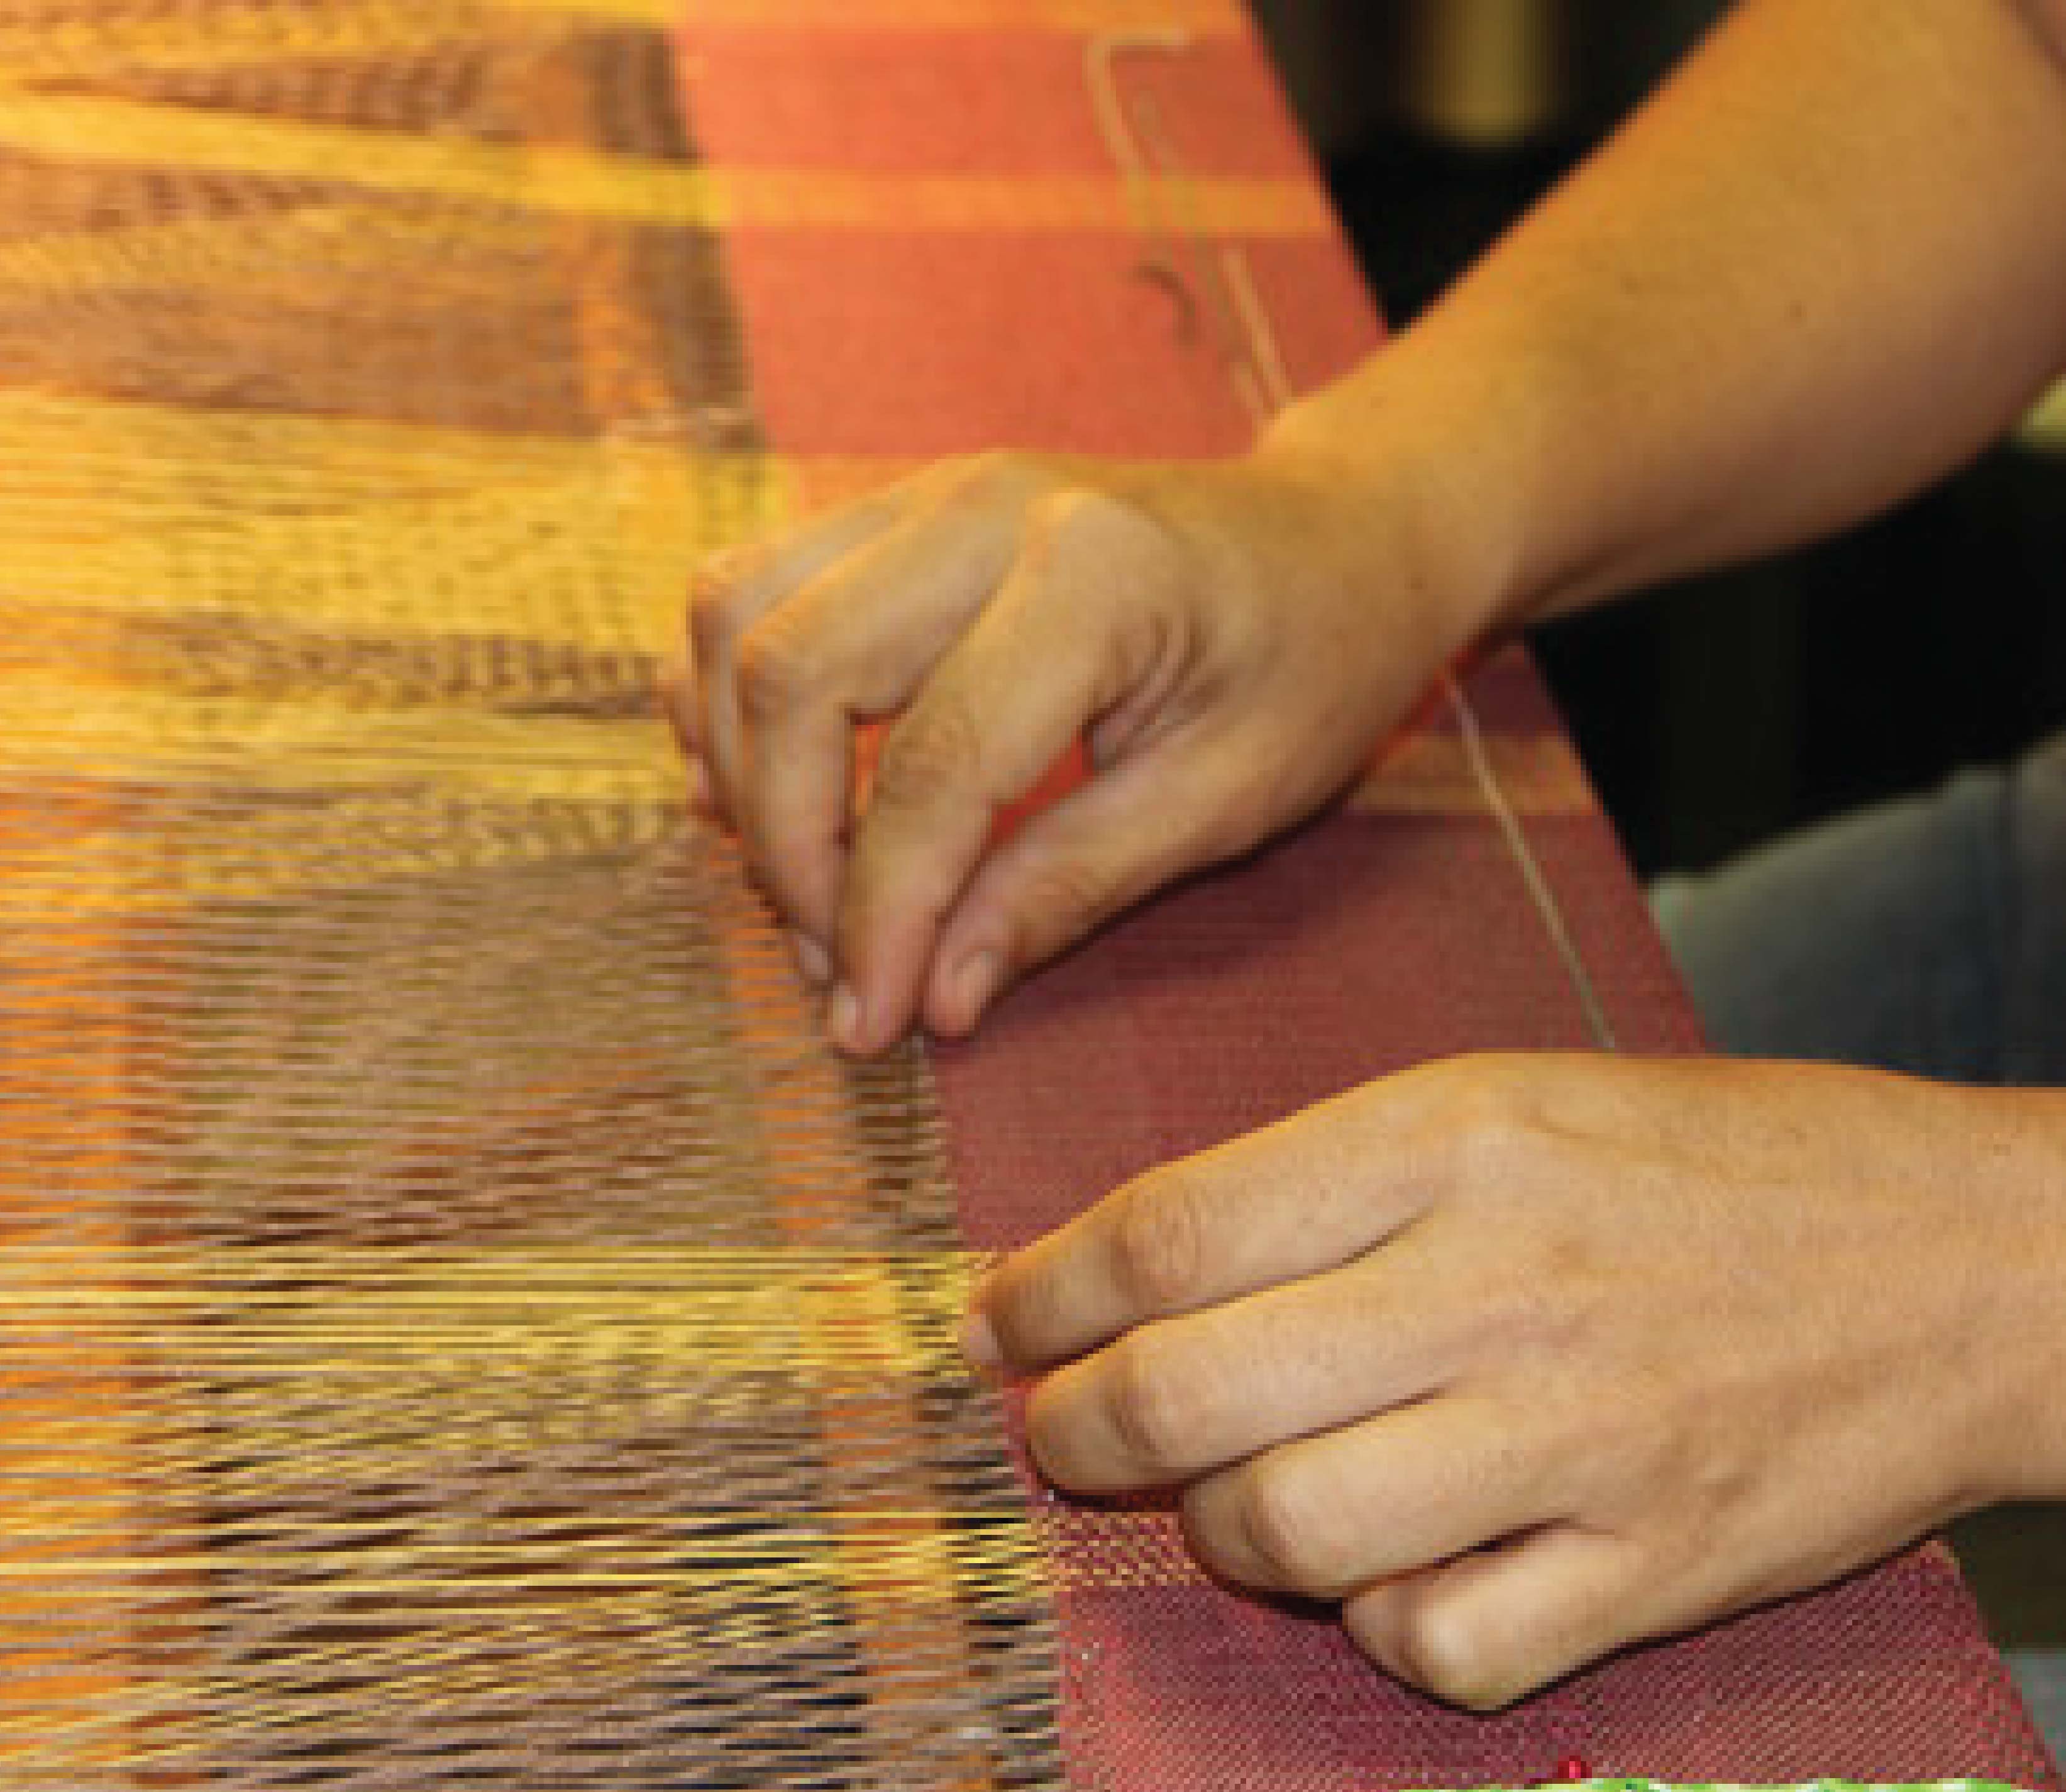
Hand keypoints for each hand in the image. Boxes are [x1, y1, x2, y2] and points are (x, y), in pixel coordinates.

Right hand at [663, 443, 1495, 1052]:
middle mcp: (981, 506)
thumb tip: (935, 999)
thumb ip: (1070, 888)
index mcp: (1093, 573)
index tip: (871, 1025)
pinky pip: (748, 592)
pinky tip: (776, 797)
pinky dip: (730, 700)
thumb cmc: (1312, 664)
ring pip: (736, 616)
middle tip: (840, 969)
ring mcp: (924, 493)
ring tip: (808, 892)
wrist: (1335, 539)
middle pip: (791, 674)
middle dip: (788, 849)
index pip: (930, 765)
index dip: (879, 915)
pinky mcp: (893, 511)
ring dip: (740, 769)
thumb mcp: (1228, 799)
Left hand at [967, 1054, 2065, 1707]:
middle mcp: (1500, 1283)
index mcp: (1454, 1136)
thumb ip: (1328, 1178)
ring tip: (1227, 1505)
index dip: (1042, 1295)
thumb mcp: (1516, 1098)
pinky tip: (1389, 1577)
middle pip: (1188, 1395)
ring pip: (1289, 1533)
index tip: (995, 1325)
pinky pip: (1437, 1647)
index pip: (1168, 1232)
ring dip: (1218, 1535)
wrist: (1974, 1261)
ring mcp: (1578, 1439)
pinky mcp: (1654, 1568)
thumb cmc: (1722, 1165)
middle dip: (1074, 1433)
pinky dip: (1378, 1628)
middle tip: (1057, 1434)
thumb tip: (1129, 1266)